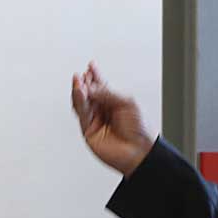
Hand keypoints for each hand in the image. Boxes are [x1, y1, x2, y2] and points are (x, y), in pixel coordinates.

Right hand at [72, 62, 153, 177]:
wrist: (139, 151)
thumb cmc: (139, 129)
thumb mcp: (126, 102)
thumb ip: (106, 93)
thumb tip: (89, 87)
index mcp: (114, 102)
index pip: (101, 86)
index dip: (95, 76)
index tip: (90, 66)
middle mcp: (103, 111)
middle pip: (89, 93)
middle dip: (85, 83)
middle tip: (81, 75)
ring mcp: (95, 121)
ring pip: (82, 103)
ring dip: (79, 91)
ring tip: (78, 81)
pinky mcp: (88, 131)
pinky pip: (82, 114)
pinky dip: (79, 102)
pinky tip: (79, 93)